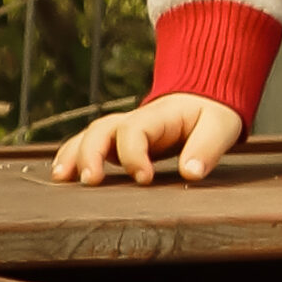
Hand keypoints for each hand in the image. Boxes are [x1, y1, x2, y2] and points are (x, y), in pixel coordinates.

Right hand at [52, 93, 245, 186]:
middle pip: (102, 129)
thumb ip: (207, 149)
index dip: (134, 154)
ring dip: (73, 155)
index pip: (134, 129)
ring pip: (89, 135)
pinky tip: (60, 176)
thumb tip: (191, 173)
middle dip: (91, 153)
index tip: (144, 179)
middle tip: (91, 181)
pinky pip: (88, 145)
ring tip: (60, 178)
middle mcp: (135, 120)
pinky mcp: (117, 143)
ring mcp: (123, 130)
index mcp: (159, 114)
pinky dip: (71, 157)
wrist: (205, 100)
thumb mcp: (221, 127)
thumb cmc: (212, 116)